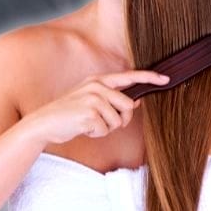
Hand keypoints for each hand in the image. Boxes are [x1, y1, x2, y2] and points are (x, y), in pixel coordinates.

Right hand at [24, 70, 169, 144]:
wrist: (44, 123)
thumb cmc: (69, 114)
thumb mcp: (90, 100)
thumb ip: (111, 98)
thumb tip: (136, 101)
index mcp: (98, 80)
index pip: (129, 77)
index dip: (149, 77)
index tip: (166, 79)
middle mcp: (96, 86)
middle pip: (128, 105)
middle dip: (120, 119)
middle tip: (102, 122)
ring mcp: (93, 99)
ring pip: (118, 120)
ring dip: (105, 128)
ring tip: (88, 124)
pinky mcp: (89, 113)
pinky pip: (105, 130)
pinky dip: (96, 134)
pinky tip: (83, 128)